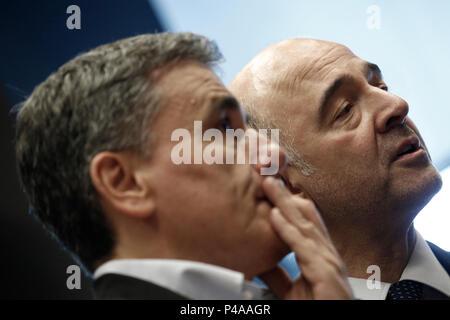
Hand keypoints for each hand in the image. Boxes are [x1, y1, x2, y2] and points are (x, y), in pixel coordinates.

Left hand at [259, 177, 352, 299]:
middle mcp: (326, 253)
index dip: (288, 201)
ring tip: (268, 184)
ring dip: (284, 203)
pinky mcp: (325, 274)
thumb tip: (260, 261)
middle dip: (285, 194)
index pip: (305, 220)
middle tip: (267, 173)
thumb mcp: (292, 289)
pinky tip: (274, 216)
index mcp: (319, 253)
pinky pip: (303, 247)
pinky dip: (287, 230)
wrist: (333, 318)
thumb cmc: (319, 305)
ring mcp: (328, 261)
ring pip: (304, 225)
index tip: (272, 185)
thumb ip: (278, 274)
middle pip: (305, 215)